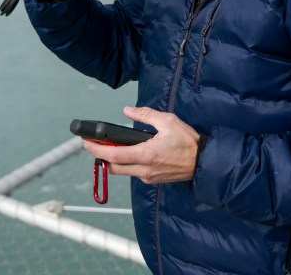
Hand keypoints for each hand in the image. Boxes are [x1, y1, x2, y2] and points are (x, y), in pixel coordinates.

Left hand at [83, 106, 200, 183]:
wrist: (203, 162)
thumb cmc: (188, 142)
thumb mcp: (168, 121)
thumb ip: (145, 115)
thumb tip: (128, 111)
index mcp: (147, 155)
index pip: (114, 155)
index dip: (97, 150)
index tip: (87, 143)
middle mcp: (145, 169)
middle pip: (113, 167)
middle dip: (99, 156)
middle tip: (91, 145)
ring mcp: (148, 177)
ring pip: (122, 171)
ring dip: (111, 161)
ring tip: (106, 147)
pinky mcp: (152, 179)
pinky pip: (133, 173)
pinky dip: (124, 164)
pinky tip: (126, 153)